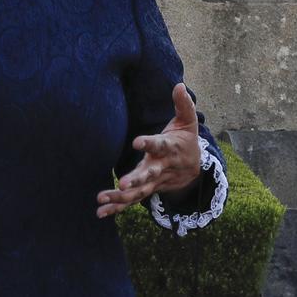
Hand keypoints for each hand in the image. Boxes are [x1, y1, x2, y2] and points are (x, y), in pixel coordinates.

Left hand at [98, 84, 202, 218]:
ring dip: (120, 197)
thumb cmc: (186, 140)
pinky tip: (100, 212)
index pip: (159, 145)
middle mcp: (161, 167)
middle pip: (149, 174)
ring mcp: (154, 181)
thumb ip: (183, 104)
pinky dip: (116, 208)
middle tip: (123, 184)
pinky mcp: (148, 190)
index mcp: (169, 149)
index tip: (137, 142)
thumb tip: (178, 85)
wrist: (196, 169)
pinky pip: (132, 202)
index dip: (149, 143)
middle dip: (136, 179)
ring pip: (138, 192)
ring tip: (101, 198)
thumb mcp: (188, 121)